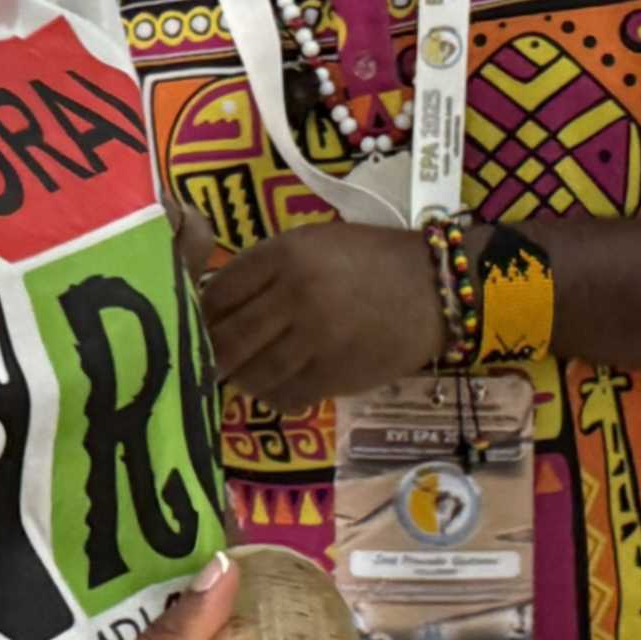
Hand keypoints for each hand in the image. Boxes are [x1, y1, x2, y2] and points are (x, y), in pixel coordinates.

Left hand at [202, 224, 442, 411]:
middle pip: (226, 339)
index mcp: (285, 254)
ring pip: (252, 374)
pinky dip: (275, 397)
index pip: (218, 292)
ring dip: (244, 379)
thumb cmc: (372, 260)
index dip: (204, 312)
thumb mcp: (315, 243)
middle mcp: (294, 294)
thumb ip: (268, 268)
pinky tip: (281, 387)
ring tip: (248, 373)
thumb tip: (219, 303)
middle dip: (213, 354)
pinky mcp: (335, 375)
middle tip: (211, 359)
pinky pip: (286, 397)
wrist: (437, 289)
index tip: (204, 322)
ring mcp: (315, 338)